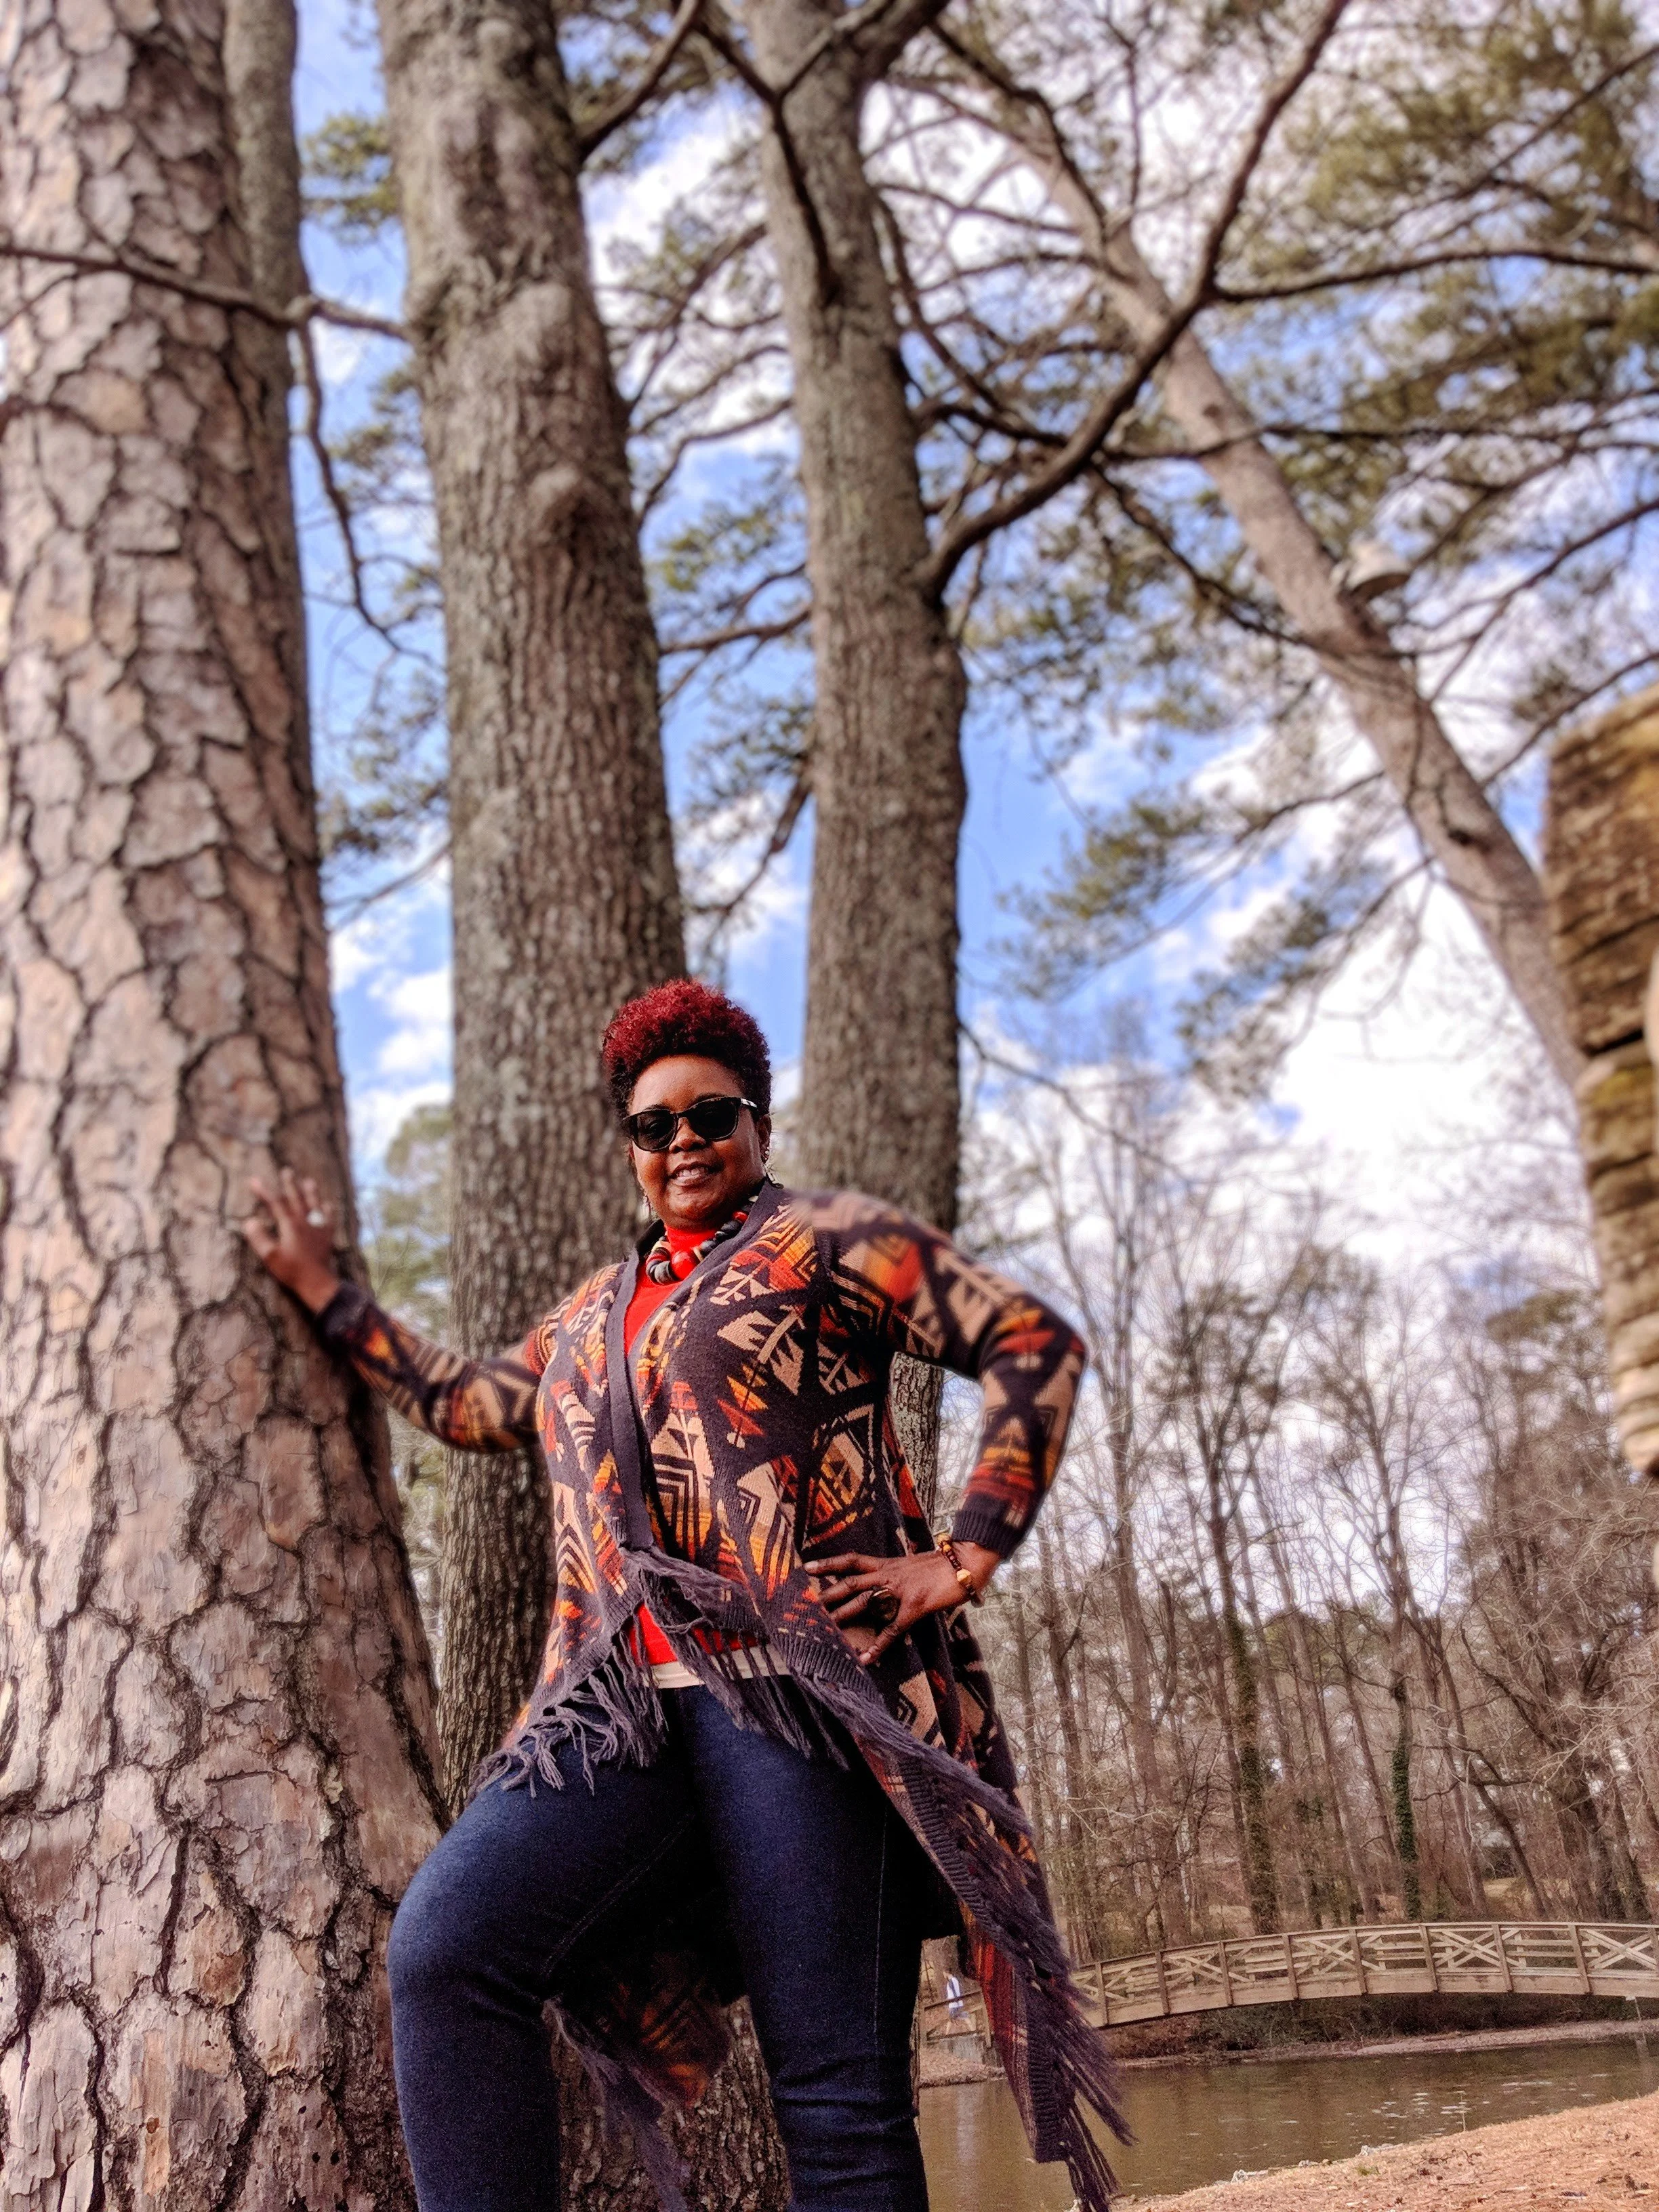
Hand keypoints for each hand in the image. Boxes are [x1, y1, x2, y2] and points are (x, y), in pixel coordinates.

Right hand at [241, 1168, 343, 1314]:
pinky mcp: (327, 1236)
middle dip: (290, 1184)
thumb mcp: (270, 1256)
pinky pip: (328, 1218)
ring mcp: (318, 1228)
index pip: (275, 1203)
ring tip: (309, 1180)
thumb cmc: (291, 1270)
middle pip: (296, 1198)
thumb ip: (259, 1238)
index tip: (254, 1179)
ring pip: (314, 1204)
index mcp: (290, 1225)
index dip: (264, 1190)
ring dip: (310, 1192)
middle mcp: (305, 1222)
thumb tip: (249, 1221)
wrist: (317, 1282)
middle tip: (286, 1171)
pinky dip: (327, 1209)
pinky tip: (327, 1205)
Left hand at [805, 1542, 997, 1667]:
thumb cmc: (940, 1564)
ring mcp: (900, 1591)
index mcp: (887, 1564)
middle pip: (850, 1583)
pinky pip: (892, 1629)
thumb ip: (895, 1572)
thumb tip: (884, 1579)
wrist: (965, 1561)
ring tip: (824, 1629)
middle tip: (805, 1604)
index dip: (828, 1563)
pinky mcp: (914, 1607)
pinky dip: (878, 1646)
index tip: (806, 1567)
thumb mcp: (911, 1564)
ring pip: (865, 1603)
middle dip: (827, 1594)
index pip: (851, 1560)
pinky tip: (866, 1659)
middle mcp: (888, 1575)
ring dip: (844, 1616)